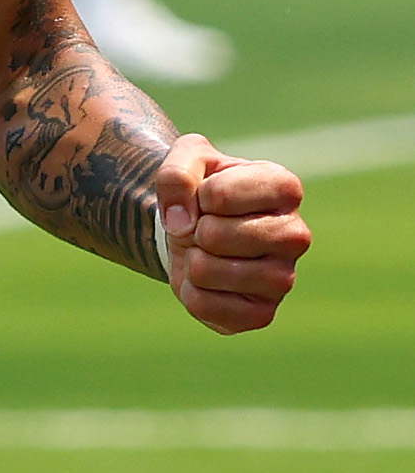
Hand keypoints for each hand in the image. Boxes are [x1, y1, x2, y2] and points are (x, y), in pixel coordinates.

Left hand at [157, 135, 310, 332]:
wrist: (194, 228)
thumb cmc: (200, 189)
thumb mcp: (187, 158)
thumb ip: (178, 174)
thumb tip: (181, 224)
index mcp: (284, 188)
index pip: (221, 195)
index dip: (200, 194)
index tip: (211, 195)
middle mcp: (296, 235)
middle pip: (215, 236)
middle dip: (196, 229)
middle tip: (208, 228)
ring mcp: (284, 278)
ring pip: (207, 271)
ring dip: (192, 260)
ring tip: (209, 252)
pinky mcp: (264, 313)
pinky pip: (205, 306)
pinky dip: (190, 292)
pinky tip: (208, 281)